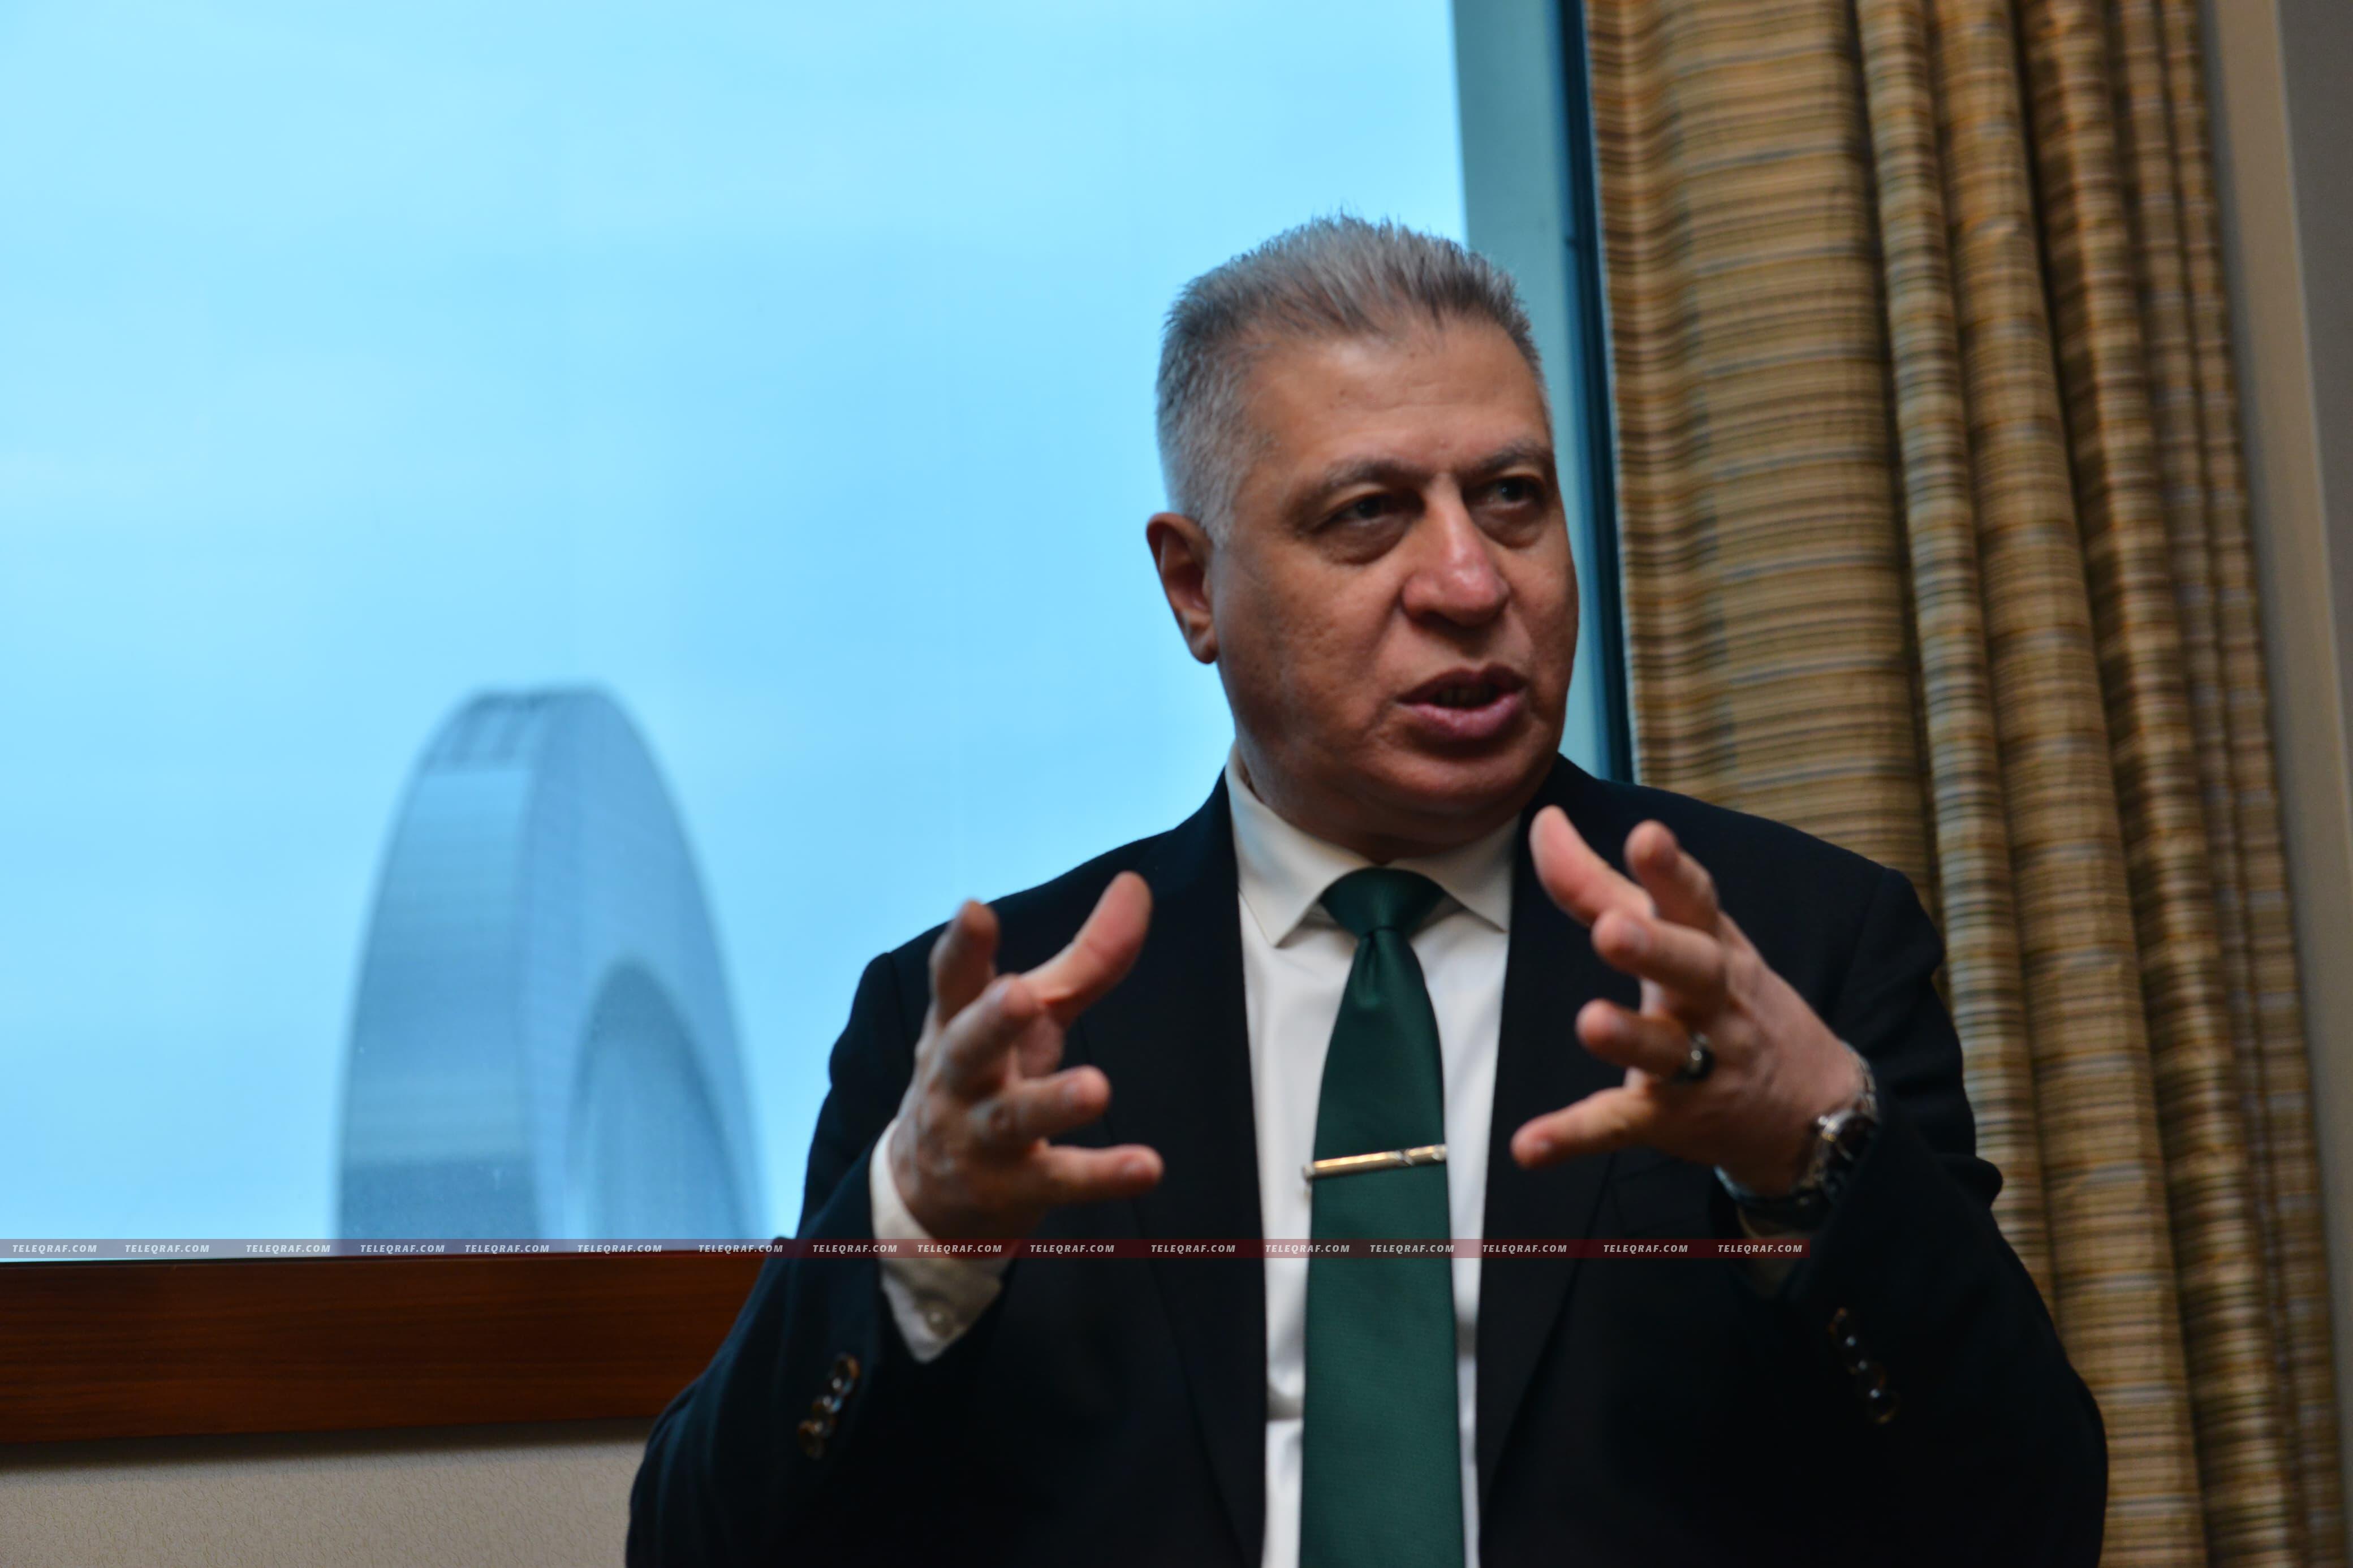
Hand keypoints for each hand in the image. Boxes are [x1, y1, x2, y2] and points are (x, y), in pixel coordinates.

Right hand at [888, 872, 1164, 1238]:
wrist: (929, 1192)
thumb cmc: (988, 1075)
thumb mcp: (1030, 1013)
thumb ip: (1085, 955)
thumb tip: (1135, 884)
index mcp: (958, 1022)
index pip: (954, 980)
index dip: (961, 947)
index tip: (972, 912)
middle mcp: (960, 1077)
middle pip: (969, 1046)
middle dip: (993, 1020)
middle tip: (1018, 994)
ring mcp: (980, 1137)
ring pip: (1013, 1118)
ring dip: (1052, 1102)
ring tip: (1095, 1088)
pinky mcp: (1013, 1188)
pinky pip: (1058, 1180)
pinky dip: (1101, 1175)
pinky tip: (1145, 1166)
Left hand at [1510, 808, 1862, 1193]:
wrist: (1812, 1109)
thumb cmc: (1726, 999)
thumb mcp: (1682, 936)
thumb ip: (1601, 881)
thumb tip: (1543, 822)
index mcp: (1712, 945)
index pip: (1695, 901)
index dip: (1671, 870)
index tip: (1647, 836)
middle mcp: (1711, 1001)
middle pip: (1691, 969)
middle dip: (1655, 949)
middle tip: (1613, 930)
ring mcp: (1698, 1065)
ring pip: (1664, 1050)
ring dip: (1628, 1038)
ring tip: (1592, 1022)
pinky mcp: (1672, 1119)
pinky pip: (1620, 1126)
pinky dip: (1574, 1137)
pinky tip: (1529, 1147)